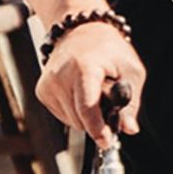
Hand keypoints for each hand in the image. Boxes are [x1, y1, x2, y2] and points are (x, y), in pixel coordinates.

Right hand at [36, 21, 146, 148]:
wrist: (80, 32)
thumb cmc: (109, 50)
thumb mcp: (130, 70)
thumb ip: (131, 102)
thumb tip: (129, 129)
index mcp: (84, 68)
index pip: (87, 107)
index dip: (98, 128)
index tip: (107, 141)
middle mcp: (60, 77)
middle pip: (80, 119)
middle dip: (98, 120)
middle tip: (110, 104)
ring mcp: (48, 85)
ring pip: (72, 121)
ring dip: (87, 116)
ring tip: (95, 91)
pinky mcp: (42, 91)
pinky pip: (63, 114)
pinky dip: (76, 111)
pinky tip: (81, 92)